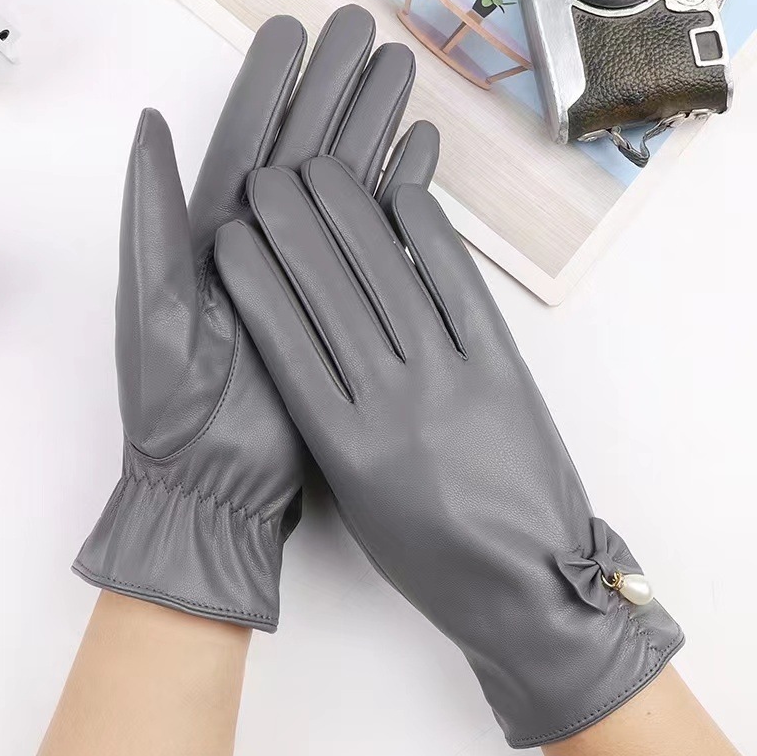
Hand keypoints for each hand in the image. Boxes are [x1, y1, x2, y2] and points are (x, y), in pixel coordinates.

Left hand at [73, 7, 438, 629]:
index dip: (274, 85)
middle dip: (333, 90)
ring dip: (370, 131)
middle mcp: (264, 250)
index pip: (246, 141)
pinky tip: (417, 161)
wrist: (215, 481)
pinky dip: (396, 201)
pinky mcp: (348, 315)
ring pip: (344, 189)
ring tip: (400, 77)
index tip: (301, 33)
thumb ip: (152, 218)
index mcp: (212, 238)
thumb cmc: (174, 405)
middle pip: (303, 151)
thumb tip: (153, 125)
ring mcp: (310, 281)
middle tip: (365, 34)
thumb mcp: (153, 310)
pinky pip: (375, 247)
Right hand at [215, 155, 682, 741]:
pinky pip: (461, 289)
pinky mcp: (504, 369)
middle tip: (266, 178)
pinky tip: (402, 194)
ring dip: (349, 213)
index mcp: (344, 446)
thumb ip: (329, 425)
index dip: (252, 277)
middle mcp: (393, 403)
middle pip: (329, 294)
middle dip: (290, 224)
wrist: (527, 585)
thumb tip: (311, 345)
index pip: (284, 339)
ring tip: (318, 170)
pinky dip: (431, 236)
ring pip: (389, 278)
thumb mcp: (357, 501)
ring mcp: (453, 380)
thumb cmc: (431, 558)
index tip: (229, 235)